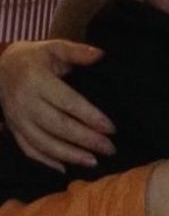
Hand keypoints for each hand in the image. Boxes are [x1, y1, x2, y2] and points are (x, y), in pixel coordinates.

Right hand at [0, 40, 115, 170]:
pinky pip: (29, 150)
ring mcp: (17, 119)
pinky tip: (66, 167)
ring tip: (94, 161)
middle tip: (110, 148)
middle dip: (86, 140)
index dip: (90, 116)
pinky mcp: (14, 129)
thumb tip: (100, 54)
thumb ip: (77, 52)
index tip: (111, 128)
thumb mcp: (55, 48)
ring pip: (43, 143)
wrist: (1, 66)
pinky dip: (47, 161)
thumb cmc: (37, 57)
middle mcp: (25, 103)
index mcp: (37, 81)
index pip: (68, 103)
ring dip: (70, 155)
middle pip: (58, 126)